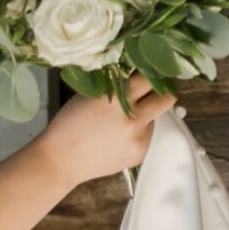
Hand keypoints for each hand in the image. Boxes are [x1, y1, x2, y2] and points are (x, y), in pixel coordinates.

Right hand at [33, 73, 173, 188]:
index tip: (152, 69)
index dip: (152, 71)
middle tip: (153, 89)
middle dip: (163, 91)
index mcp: (118, 99)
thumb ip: (115, 85)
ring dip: (147, 114)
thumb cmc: (69, 124)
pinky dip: (139, 132)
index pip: (150, 77)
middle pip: (167, 98)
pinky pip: (148, 136)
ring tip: (124, 119)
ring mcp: (139, 139)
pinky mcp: (140, 154)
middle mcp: (133, 119)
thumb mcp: (90, 95)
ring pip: (157, 118)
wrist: (60, 160)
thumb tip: (135, 73)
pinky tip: (118, 136)